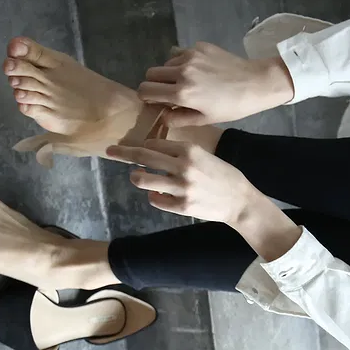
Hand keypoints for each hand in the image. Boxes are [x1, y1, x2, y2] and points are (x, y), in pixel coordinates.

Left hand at [106, 139, 256, 223]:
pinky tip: (159, 195)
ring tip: (138, 177)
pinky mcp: (181, 206)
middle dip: (122, 153)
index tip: (138, 148)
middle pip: (142, 156)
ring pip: (143, 179)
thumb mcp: (205, 155)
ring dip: (136, 177)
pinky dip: (153, 196)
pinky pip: (155, 200)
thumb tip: (155, 150)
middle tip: (109, 151)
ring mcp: (181, 188)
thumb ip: (182, 152)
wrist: (240, 201)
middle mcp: (182, 166)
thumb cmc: (224, 175)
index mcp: (189, 150)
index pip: (154, 143)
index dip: (145, 146)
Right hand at [137, 43, 294, 127]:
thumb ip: (178, 118)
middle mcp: (181, 71)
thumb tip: (162, 114)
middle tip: (169, 91)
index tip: (155, 101)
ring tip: (188, 81)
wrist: (256, 82)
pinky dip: (183, 62)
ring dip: (170, 72)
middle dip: (155, 83)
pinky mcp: (199, 46)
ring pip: (165, 63)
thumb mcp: (205, 119)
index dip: (147, 97)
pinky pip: (180, 53)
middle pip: (150, 74)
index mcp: (181, 93)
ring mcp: (190, 56)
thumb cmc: (232, 107)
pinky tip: (200, 70)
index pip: (145, 90)